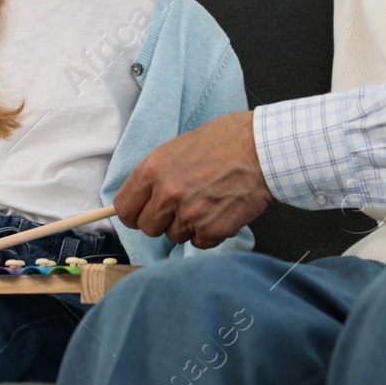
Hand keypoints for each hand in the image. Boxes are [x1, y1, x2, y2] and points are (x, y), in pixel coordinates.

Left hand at [114, 111, 271, 248]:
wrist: (261, 148)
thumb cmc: (225, 141)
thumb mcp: (178, 147)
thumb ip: (156, 174)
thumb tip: (141, 197)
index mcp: (153, 170)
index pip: (124, 208)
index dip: (132, 213)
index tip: (140, 214)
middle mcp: (167, 194)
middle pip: (147, 227)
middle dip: (161, 221)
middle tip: (179, 207)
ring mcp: (189, 214)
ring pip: (174, 236)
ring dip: (187, 226)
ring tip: (206, 203)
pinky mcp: (212, 229)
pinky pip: (199, 243)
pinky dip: (208, 232)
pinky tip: (218, 211)